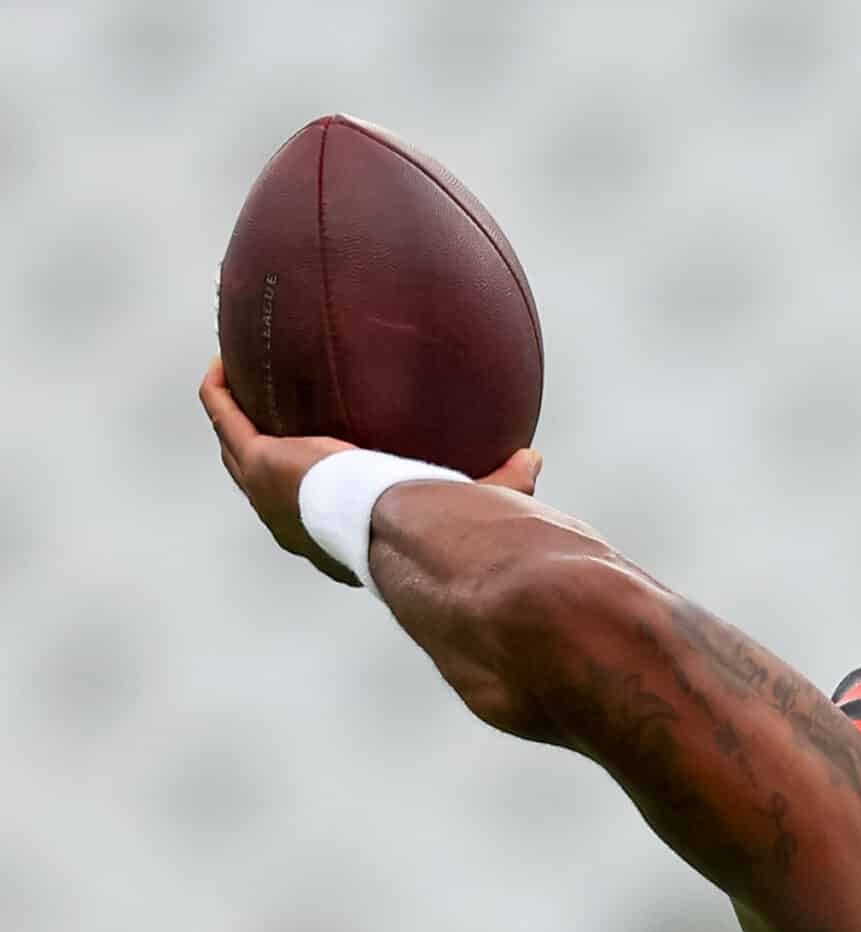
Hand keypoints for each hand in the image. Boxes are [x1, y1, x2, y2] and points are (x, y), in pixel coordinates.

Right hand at [198, 358, 540, 585]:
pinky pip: (224, 414)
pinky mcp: (256, 462)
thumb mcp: (474, 502)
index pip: (319, 517)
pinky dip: (221, 388)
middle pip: (264, 484)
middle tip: (265, 413)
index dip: (315, 493)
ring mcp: (267, 494)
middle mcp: (294, 523)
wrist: (404, 532)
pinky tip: (226, 357)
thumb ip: (502, 481)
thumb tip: (532, 458)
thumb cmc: (442, 528)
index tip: (324, 465)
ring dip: (232, 414)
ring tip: (234, 379)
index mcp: (338, 538)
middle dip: (260, 449)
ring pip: (234, 448)